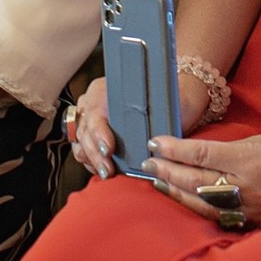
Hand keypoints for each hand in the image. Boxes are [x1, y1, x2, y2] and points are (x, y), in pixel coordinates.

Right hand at [69, 72, 215, 178]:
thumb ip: (159, 113)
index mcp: (108, 88)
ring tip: (105, 172)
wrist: (178, 99)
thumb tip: (153, 137)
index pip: (95, 111)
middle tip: (107, 169)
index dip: (99, 132)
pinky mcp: (95, 133)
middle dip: (95, 153)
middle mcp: (96, 101)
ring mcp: (93, 118)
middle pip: (86, 130)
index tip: (108, 149)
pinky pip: (83, 149)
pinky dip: (91, 161)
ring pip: (81, 141)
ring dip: (92, 159)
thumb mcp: (167, 99)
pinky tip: (101, 170)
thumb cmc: (172, 97)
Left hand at [146, 113, 260, 229]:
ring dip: (180, 195)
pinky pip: (229, 220)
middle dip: (169, 173)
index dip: (174, 150)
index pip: (201, 156)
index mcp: (252, 158)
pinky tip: (191, 206)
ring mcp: (259, 208)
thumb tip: (200, 159)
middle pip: (198, 182)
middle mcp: (252, 186)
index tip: (155, 143)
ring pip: (207, 205)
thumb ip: (234, 152)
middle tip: (148, 164)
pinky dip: (207, 213)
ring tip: (161, 184)